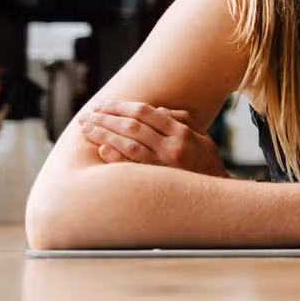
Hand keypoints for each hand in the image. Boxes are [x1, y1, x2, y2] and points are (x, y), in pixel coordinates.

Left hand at [78, 102, 229, 177]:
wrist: (212, 195)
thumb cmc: (205, 162)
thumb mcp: (200, 135)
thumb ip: (180, 119)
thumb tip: (156, 111)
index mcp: (181, 132)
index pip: (146, 112)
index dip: (121, 106)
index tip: (103, 105)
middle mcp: (171, 147)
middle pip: (133, 126)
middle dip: (107, 118)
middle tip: (87, 115)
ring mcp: (163, 165)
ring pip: (128, 145)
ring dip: (104, 134)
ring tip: (87, 128)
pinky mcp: (156, 182)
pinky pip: (131, 167)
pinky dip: (114, 157)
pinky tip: (101, 148)